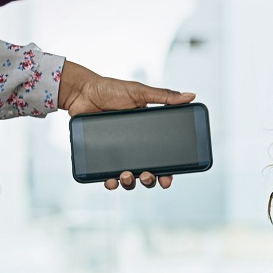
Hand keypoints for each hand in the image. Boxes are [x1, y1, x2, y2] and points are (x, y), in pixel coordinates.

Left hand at [57, 60, 190, 190]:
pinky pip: (106, 174)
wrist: (81, 91)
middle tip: (147, 176)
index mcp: (148, 134)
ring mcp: (117, 152)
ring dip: (130, 183)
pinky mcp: (100, 155)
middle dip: (149, 180)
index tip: (167, 180)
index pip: (163, 157)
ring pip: (128, 177)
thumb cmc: (110, 89)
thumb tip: (191, 96)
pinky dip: (110, 181)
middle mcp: (134, 146)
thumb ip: (164, 97)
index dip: (167, 171)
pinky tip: (110, 180)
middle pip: (147, 172)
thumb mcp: (140, 92)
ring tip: (126, 176)